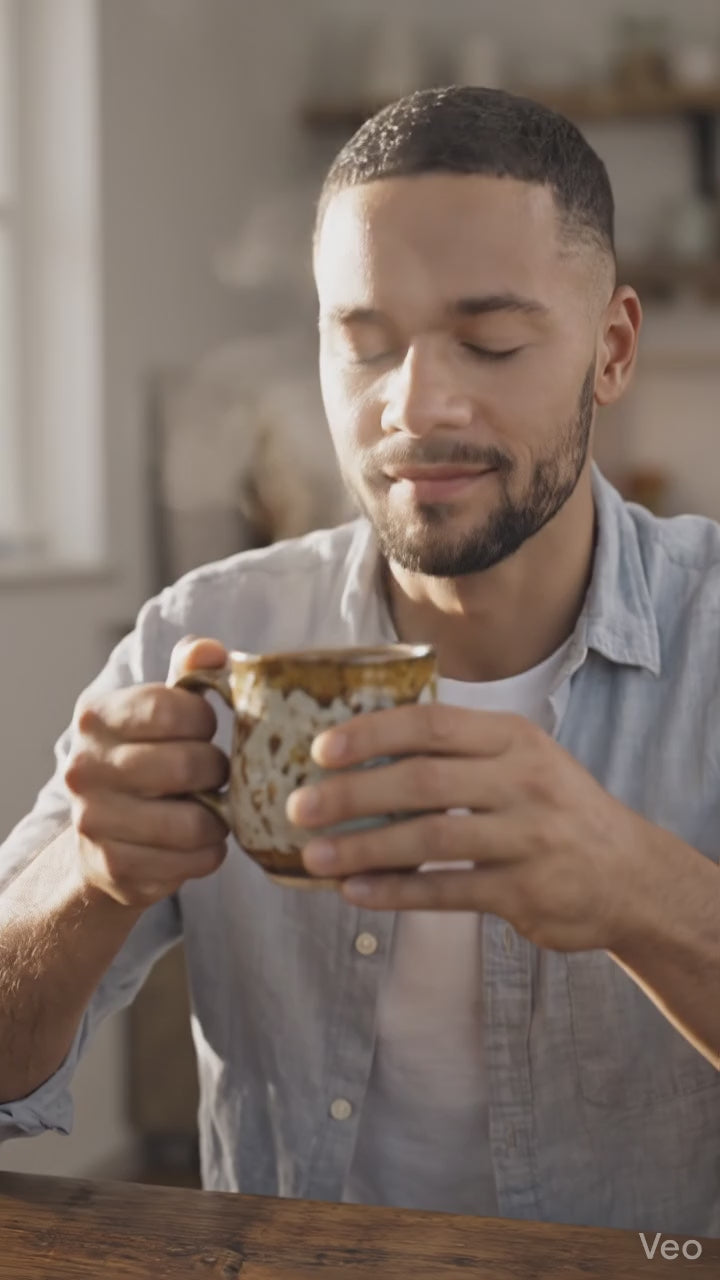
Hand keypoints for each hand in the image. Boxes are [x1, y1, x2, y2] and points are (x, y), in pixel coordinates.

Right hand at [64, 637, 229, 907]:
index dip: (205, 720)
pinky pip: (191, 862)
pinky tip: (201, 841)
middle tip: (217, 773)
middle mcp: (84, 769)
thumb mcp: (162, 709)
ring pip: (192, 823)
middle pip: (186, 766)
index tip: (205, 729)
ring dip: (219, 818)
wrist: (102, 833)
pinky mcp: (115, 868)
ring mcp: (94, 822)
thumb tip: (213, 652)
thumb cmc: (145, 757)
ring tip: (214, 808)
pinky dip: (210, 852)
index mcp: (96, 718)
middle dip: (217, 770)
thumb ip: (190, 673)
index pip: (170, 708)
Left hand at [286, 702, 649, 951]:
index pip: (433, 725)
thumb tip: (364, 751)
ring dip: (364, 849)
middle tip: (299, 806)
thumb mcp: (523, 761)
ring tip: (314, 856)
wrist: (630, 876)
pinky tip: (356, 893)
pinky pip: (448, 892)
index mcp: (514, 739)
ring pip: (430, 839)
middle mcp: (523, 782)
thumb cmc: (558, 810)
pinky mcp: (524, 891)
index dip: (372, 734)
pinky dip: (397, 893)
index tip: (320, 749)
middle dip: (353, 793)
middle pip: (423, 781)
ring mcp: (526, 838)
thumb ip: (460, 752)